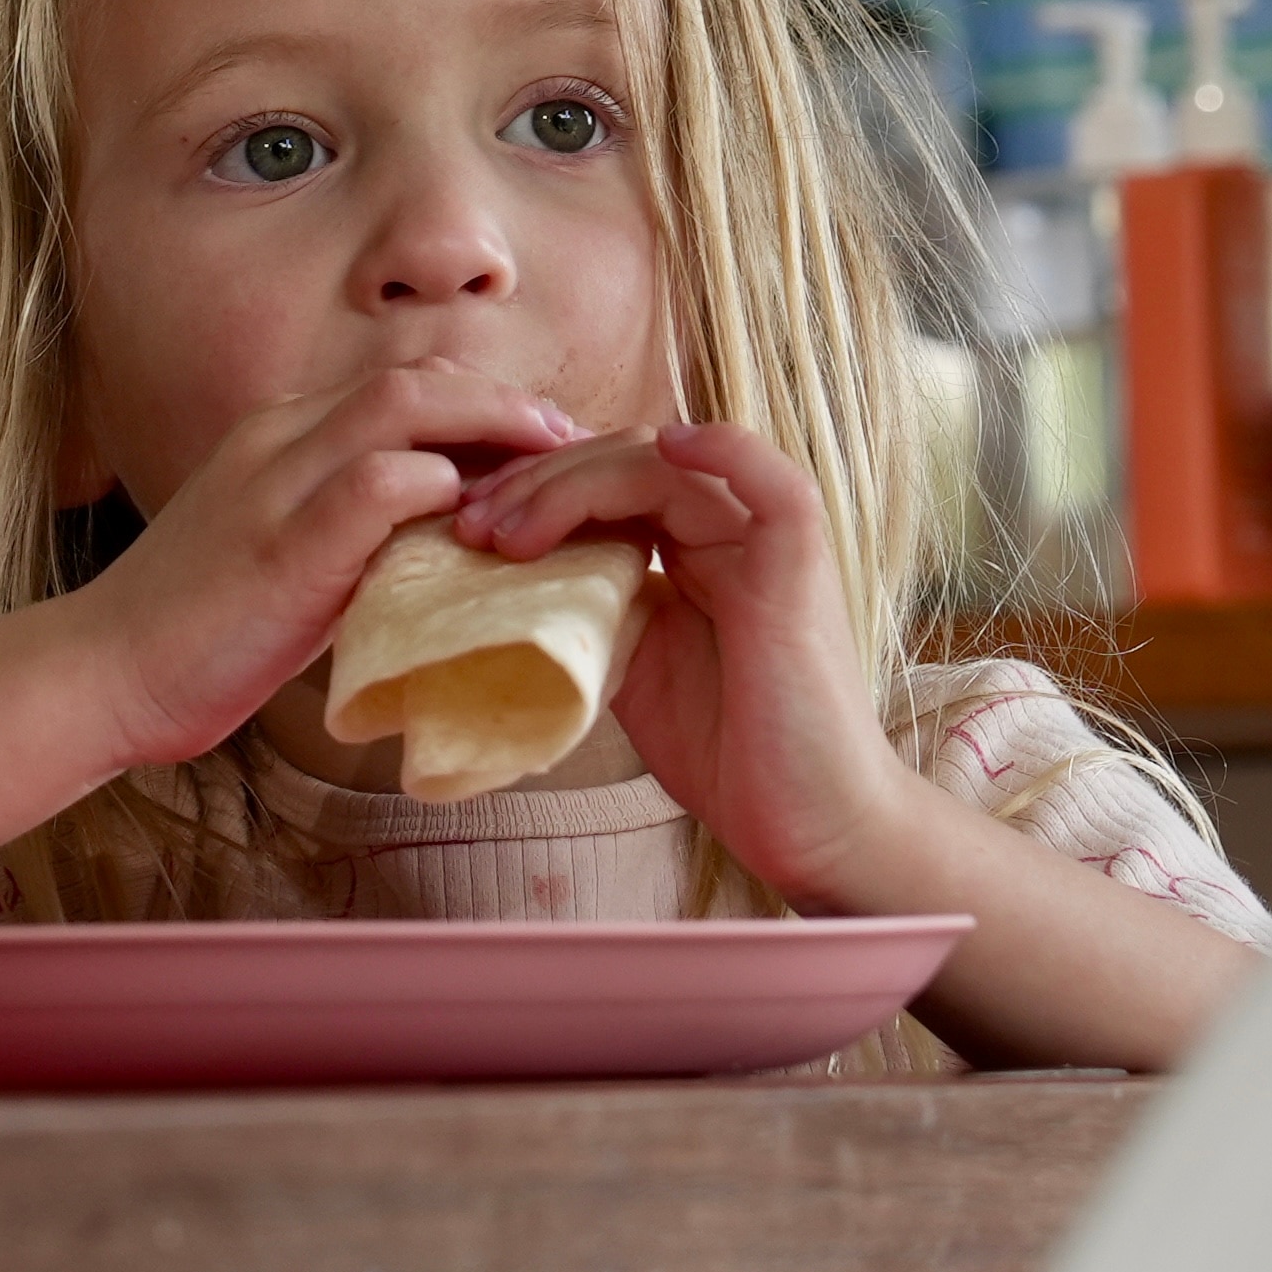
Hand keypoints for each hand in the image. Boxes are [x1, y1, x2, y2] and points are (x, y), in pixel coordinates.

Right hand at [65, 359, 583, 770]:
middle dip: (504, 401)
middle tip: (572, 441)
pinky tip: (487, 520)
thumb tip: (437, 540)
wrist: (100, 674)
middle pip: (414, 379)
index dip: (479, 401)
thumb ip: (348, 533)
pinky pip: (375, 486)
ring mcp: (274, 485)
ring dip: (491, 426)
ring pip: (400, 409)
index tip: (538, 439)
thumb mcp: (279, 556)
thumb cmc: (192, 630)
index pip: (398, 386)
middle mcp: (277, 440)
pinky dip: (439, 489)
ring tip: (556, 463)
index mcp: (276, 436)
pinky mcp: (280, 546)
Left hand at [451, 420, 921, 912]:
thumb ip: (589, 609)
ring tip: (505, 533)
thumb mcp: (628, 667)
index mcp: (691, 547)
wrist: (807, 822)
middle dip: (535, 482)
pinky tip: (664, 449)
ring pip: (665, 464)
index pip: (604, 480)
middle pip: (623, 460)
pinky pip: (770, 481)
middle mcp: (730, 528)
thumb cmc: (727, 753)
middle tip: (468, 524)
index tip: (464, 527)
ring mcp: (767, 539)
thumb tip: (504, 583)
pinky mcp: (800, 561)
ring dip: (574, 483)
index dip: (532, 489)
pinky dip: (721, 450)